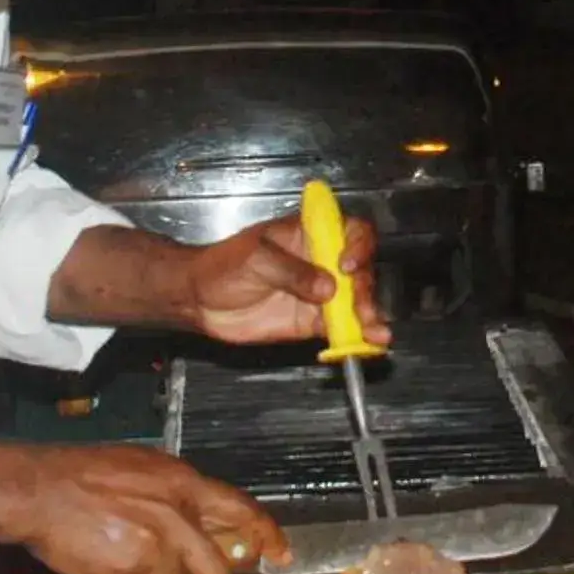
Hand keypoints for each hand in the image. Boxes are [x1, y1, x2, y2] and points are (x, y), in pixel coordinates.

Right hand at [10, 444, 288, 573]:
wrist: (36, 491)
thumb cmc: (85, 474)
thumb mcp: (144, 466)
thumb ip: (182, 495)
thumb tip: (216, 527)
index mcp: (183, 484)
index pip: (241, 511)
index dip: (266, 536)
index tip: (279, 557)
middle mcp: (174, 516)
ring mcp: (150, 548)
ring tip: (127, 568)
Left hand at [183, 212, 389, 347]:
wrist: (199, 300)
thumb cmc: (222, 265)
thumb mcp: (256, 258)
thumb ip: (292, 271)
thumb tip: (328, 288)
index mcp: (310, 234)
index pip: (350, 231)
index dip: (358, 245)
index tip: (347, 263)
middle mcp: (322, 262)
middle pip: (360, 270)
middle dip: (363, 288)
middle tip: (358, 306)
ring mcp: (320, 294)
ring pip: (355, 302)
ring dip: (368, 315)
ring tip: (373, 331)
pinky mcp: (313, 322)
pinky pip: (341, 328)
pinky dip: (357, 336)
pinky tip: (370, 343)